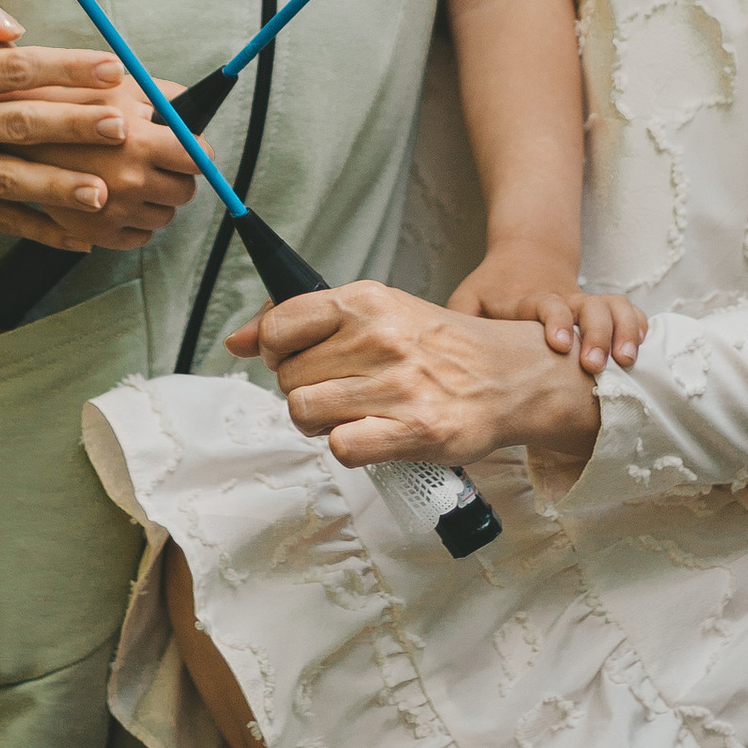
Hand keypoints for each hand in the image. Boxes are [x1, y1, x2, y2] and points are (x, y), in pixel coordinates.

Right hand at [0, 0, 199, 252]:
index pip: (14, 69)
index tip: (111, 66)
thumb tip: (15, 26)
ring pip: (12, 181)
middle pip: (21, 125)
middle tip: (122, 124)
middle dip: (74, 126)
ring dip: (60, 188)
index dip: (65, 67)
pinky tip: (79, 237)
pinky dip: (38, 230)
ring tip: (105, 192)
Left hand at [223, 278, 599, 478]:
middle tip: (345, 391)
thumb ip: (303, 323)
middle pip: (288, 378)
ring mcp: (398, 383)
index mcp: (366, 300)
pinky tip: (373, 435)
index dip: (275, 352)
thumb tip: (235, 340)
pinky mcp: (414, 428)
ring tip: (356, 414)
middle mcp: (380, 337)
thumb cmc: (438, 347)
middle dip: (305, 391)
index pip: (277, 327)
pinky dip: (348, 447)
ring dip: (322, 422)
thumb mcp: (376, 313)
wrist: (512, 376)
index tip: (298, 360)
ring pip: (304, 412)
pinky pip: (340, 446)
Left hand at [449, 246, 644, 379]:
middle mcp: (564, 301)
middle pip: (591, 307)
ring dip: (624, 331)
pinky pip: (629, 312)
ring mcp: (585, 305)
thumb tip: (445, 362)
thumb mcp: (468, 301)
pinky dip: (638, 326)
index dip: (556, 321)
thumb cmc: (493, 288)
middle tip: (596, 365)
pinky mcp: (601, 310)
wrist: (527, 254)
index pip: (548, 304)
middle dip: (598, 334)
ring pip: (615, 307)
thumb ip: (457, 325)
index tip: (561, 344)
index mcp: (531, 299)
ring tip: (627, 361)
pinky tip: (640, 350)